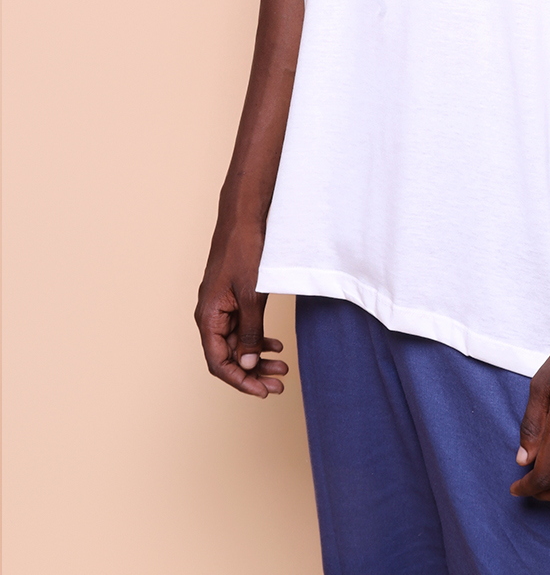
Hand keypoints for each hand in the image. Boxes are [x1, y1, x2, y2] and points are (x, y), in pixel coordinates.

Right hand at [195, 224, 287, 397]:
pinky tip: (276, 345)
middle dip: (253, 374)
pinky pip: (243, 328)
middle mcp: (210, 316)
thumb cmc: (244, 251)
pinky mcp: (232, 300)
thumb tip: (249, 365)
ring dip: (258, 358)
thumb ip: (251, 332)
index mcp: (208, 317)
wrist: (244, 218)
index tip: (263, 391)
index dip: (240, 381)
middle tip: (278, 385)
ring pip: (238, 344)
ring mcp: (221, 308)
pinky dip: (259, 339)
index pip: (219, 362)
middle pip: (229, 357)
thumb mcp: (252, 295)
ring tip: (282, 368)